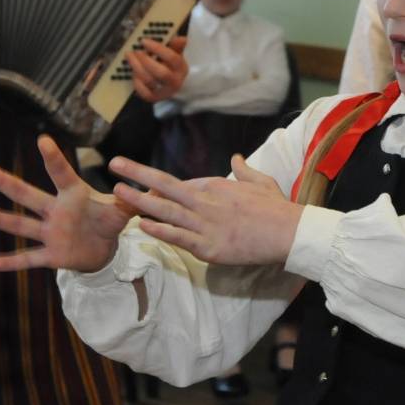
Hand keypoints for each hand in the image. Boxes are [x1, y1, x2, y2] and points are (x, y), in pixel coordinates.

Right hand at [0, 135, 133, 272]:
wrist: (102, 249)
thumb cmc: (107, 222)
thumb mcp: (121, 212)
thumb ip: (133, 201)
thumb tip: (158, 187)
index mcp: (73, 195)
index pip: (61, 173)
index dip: (53, 158)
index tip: (42, 139)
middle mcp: (56, 211)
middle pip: (27, 194)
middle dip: (4, 182)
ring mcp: (49, 232)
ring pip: (21, 224)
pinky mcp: (50, 255)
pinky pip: (29, 258)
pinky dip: (13, 262)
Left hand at [109, 154, 303, 265]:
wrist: (290, 233)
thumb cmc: (278, 208)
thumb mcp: (261, 181)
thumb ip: (244, 168)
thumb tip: (236, 156)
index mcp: (218, 185)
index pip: (183, 184)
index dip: (162, 186)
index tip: (145, 185)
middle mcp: (207, 202)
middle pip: (166, 186)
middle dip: (138, 174)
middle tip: (114, 163)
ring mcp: (206, 225)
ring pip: (166, 211)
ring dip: (139, 200)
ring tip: (118, 191)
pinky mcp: (209, 247)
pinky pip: (179, 238)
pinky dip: (159, 231)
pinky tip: (141, 225)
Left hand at [127, 35, 187, 102]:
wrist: (171, 85)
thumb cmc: (171, 66)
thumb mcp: (176, 54)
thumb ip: (176, 46)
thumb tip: (181, 39)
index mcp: (181, 68)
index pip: (172, 58)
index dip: (158, 49)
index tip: (144, 41)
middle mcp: (175, 81)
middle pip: (162, 73)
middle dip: (146, 60)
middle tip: (136, 51)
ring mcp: (164, 91)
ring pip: (149, 81)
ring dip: (137, 67)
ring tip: (130, 56)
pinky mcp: (154, 98)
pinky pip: (144, 93)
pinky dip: (137, 82)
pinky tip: (133, 73)